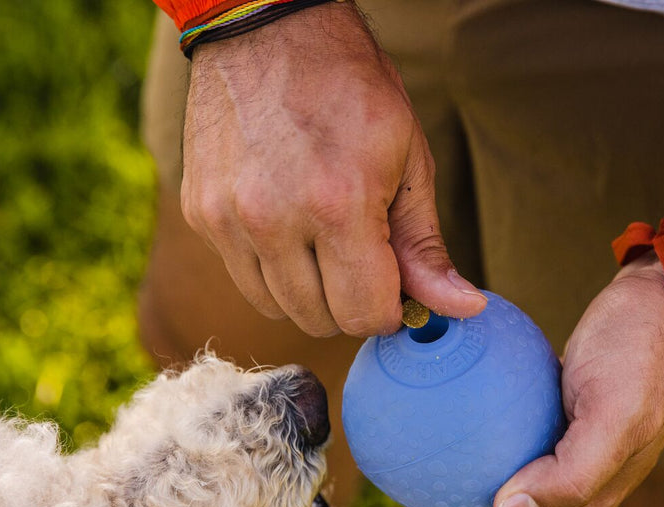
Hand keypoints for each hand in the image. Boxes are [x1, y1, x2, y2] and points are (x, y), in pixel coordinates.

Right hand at [180, 3, 485, 337]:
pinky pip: (243, 277)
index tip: (393, 285)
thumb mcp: (408, 158)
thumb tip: (463, 307)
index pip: (365, 314)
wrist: (266, 29)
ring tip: (322, 239)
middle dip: (350, 302)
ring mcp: (229, 219)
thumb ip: (426, 244)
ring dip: (308, 292)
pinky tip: (285, 222)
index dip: (389, 309)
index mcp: (337, 204)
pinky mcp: (200, 214)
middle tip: (361, 257)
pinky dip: (270, 268)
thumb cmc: (349, 88)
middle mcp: (274, 219)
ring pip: (277, 308)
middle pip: (320, 320)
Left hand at [427, 253, 663, 506]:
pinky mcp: (559, 418)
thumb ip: (570, 474)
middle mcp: (575, 489)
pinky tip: (451, 402)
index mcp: (588, 504)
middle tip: (420, 477)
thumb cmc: (644, 354)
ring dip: (464, 478)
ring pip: (504, 488)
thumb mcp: (613, 413)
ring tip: (426, 445)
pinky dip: (478, 432)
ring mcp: (567, 454)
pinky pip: (508, 440)